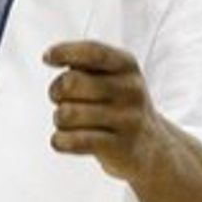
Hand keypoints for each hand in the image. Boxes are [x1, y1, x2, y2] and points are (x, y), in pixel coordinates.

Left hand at [46, 40, 166, 182]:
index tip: (47, 58)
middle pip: (71, 82)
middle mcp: (131, 90)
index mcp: (127, 65)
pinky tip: (61, 140)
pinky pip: (74, 141)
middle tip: (59, 98)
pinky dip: (59, 140)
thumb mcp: (112, 75)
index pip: (93, 52)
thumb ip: (85, 62)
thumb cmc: (118, 104)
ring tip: (67, 121)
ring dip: (58, 118)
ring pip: (67, 113)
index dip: (65, 52)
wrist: (154, 149)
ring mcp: (127, 120)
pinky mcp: (119, 148)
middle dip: (55, 90)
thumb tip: (51, 56)